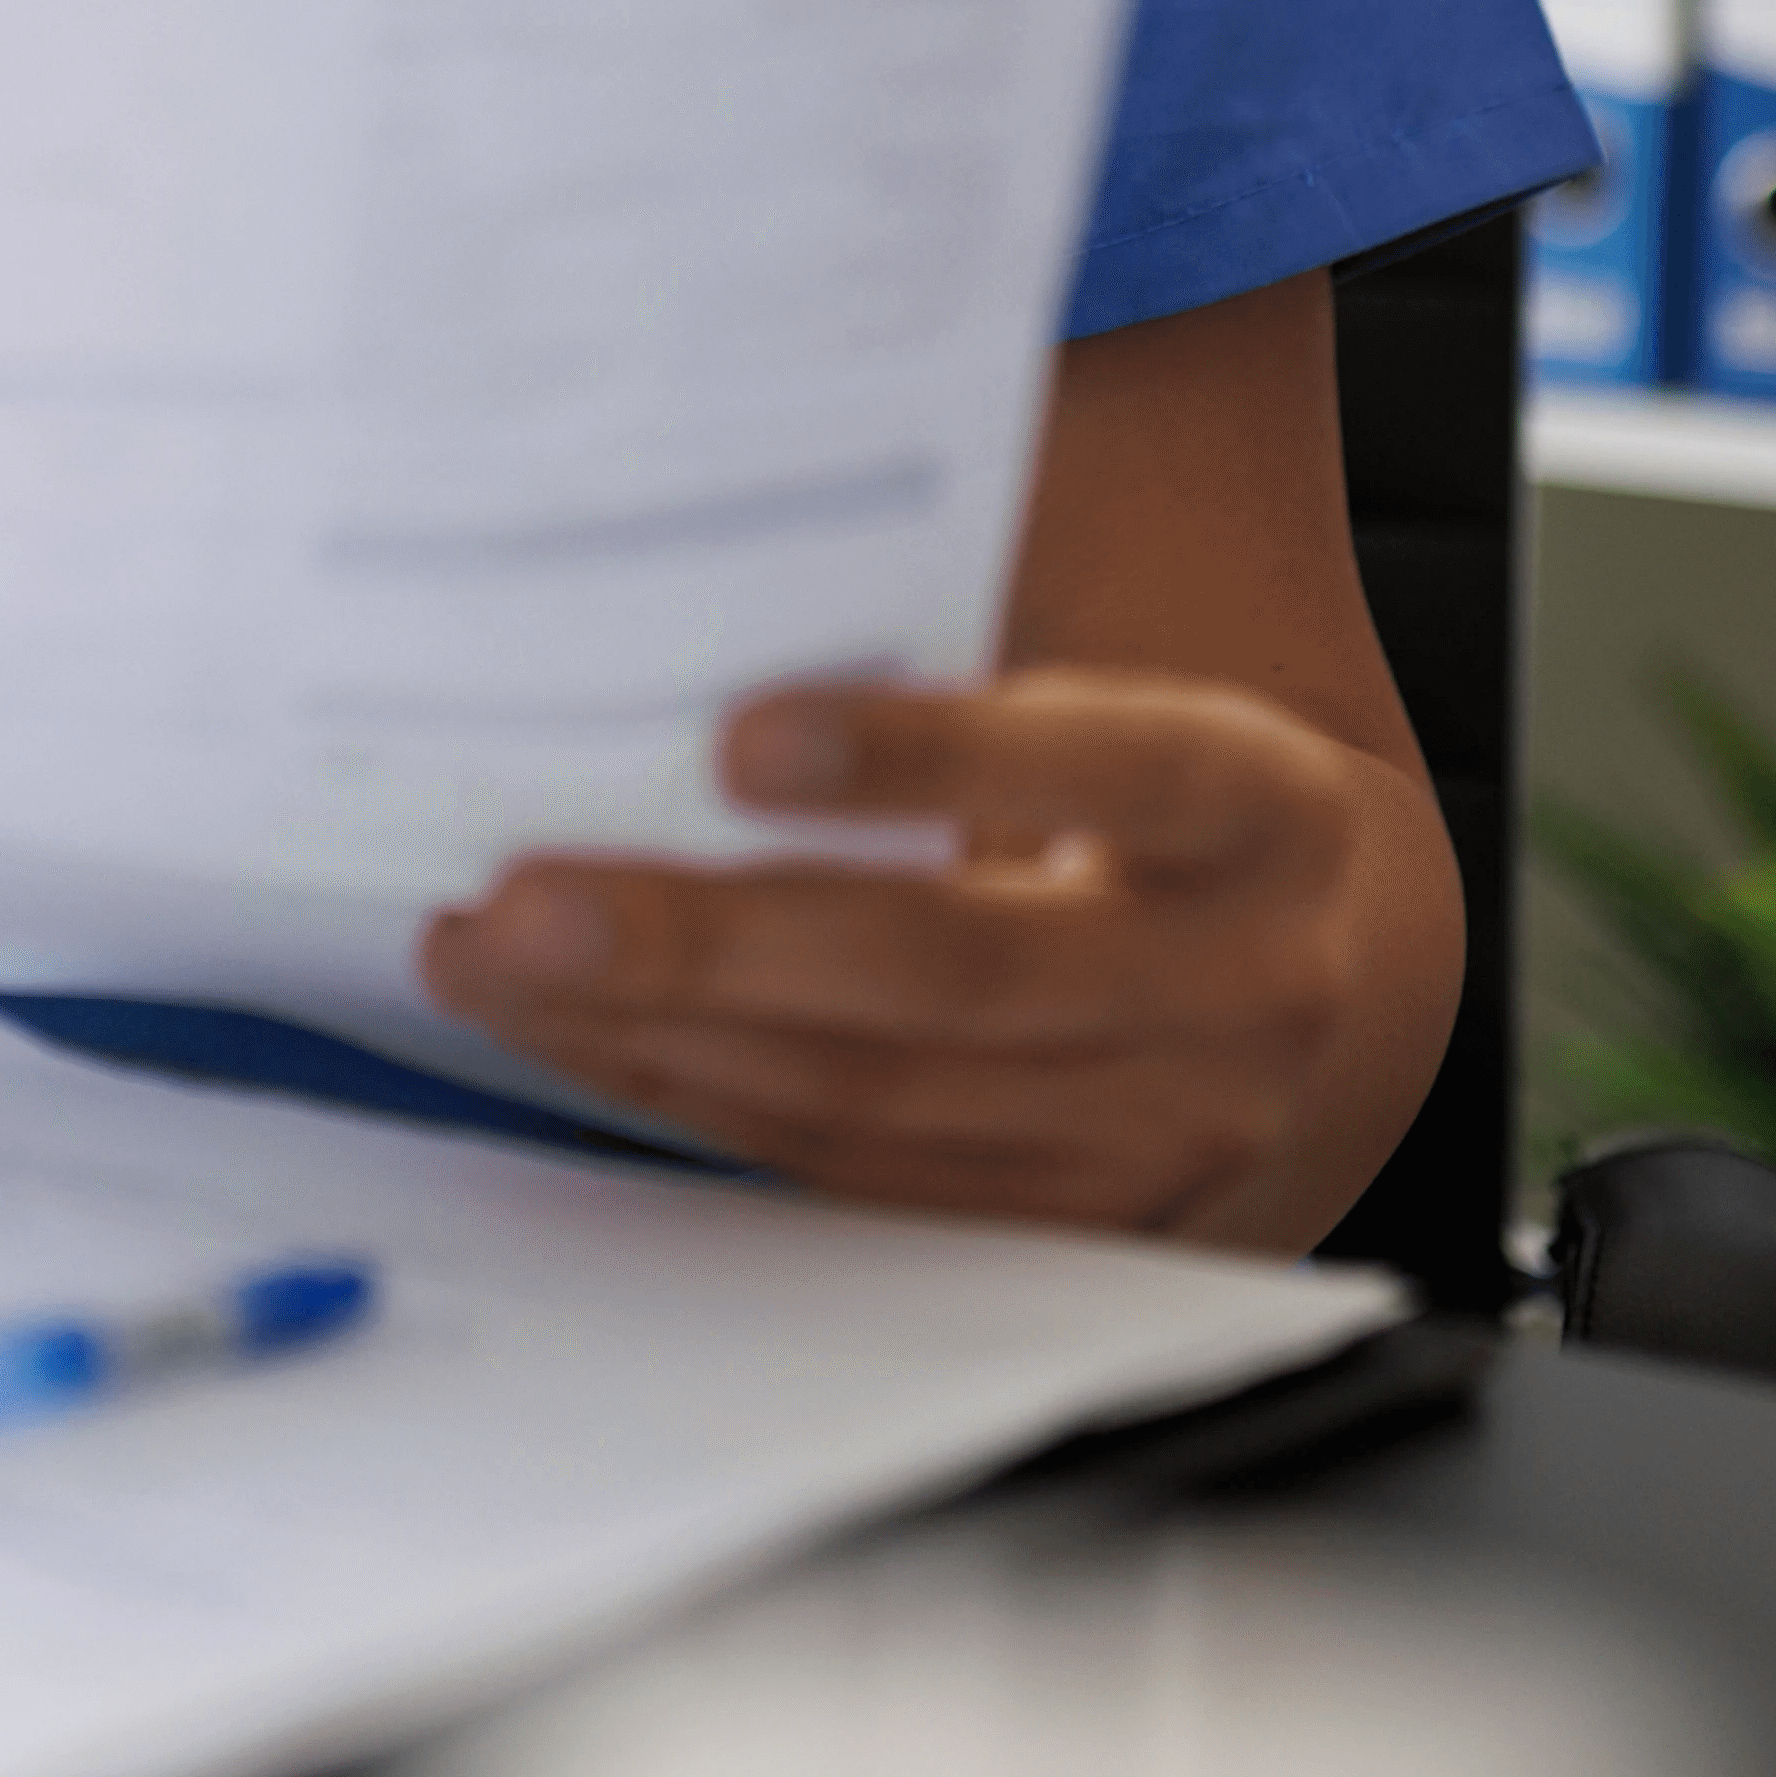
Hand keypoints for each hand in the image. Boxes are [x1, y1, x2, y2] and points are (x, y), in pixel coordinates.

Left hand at [414, 671, 1441, 1243]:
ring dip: (658, 1034)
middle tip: (523, 901)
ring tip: (486, 960)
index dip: (927, 756)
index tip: (736, 739)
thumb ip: (954, 625)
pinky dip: (691, 1095)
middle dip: (713, 942)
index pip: (1108, 765)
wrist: (1289, 953)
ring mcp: (1162, 1130)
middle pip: (959, 975)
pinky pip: (849, 1169)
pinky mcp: (1067, 1220)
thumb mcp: (1116, 665)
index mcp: (1267, 805)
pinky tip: (571, 1032)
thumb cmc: (1134, 764)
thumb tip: (704, 556)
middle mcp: (1241, 987)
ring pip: (879, 1096)